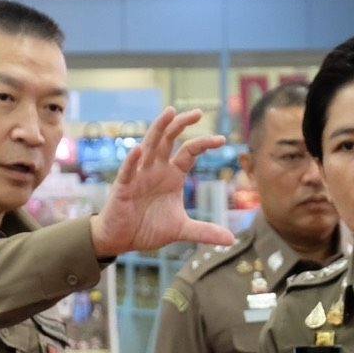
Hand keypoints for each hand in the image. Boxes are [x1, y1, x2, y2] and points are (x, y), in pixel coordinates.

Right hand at [89, 108, 234, 257]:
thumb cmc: (148, 228)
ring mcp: (139, 175)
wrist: (122, 240)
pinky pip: (128, 171)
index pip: (189, 152)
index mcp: (172, 175)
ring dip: (159, 129)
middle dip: (182, 125)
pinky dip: (133, 161)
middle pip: (170, 139)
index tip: (222, 140)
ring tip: (170, 112)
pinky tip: (139, 150)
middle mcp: (156, 169)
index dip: (204, 144)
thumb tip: (231, 239)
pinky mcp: (123, 187)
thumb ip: (204, 231)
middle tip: (198, 113)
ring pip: (149, 145)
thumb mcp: (181, 230)